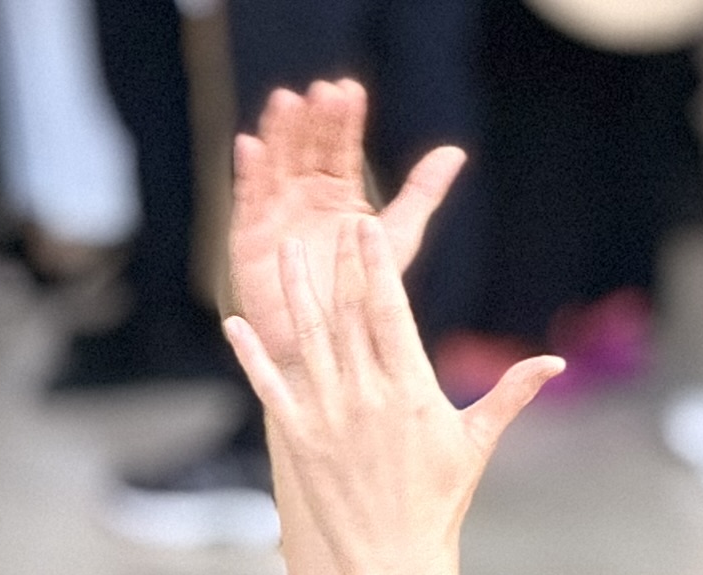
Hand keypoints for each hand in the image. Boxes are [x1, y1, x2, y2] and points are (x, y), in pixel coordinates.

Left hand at [226, 216, 561, 574]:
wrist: (395, 560)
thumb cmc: (439, 504)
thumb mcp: (477, 443)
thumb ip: (511, 394)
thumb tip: (554, 362)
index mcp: (410, 388)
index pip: (388, 309)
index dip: (374, 264)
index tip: (365, 227)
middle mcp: (366, 393)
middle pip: (347, 313)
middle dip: (340, 264)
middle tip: (331, 222)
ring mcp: (328, 415)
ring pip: (307, 338)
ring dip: (295, 291)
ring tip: (286, 252)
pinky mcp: (299, 439)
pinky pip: (270, 385)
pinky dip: (250, 353)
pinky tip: (235, 322)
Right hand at [229, 80, 465, 372]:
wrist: (332, 353)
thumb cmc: (365, 303)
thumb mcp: (398, 239)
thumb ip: (421, 194)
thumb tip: (455, 151)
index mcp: (340, 196)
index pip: (341, 148)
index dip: (344, 121)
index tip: (351, 92)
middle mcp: (306, 199)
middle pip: (307, 149)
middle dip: (312, 120)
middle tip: (322, 92)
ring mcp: (277, 216)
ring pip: (276, 166)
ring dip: (278, 133)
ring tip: (286, 102)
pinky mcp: (250, 241)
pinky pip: (247, 203)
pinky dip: (247, 174)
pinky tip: (249, 145)